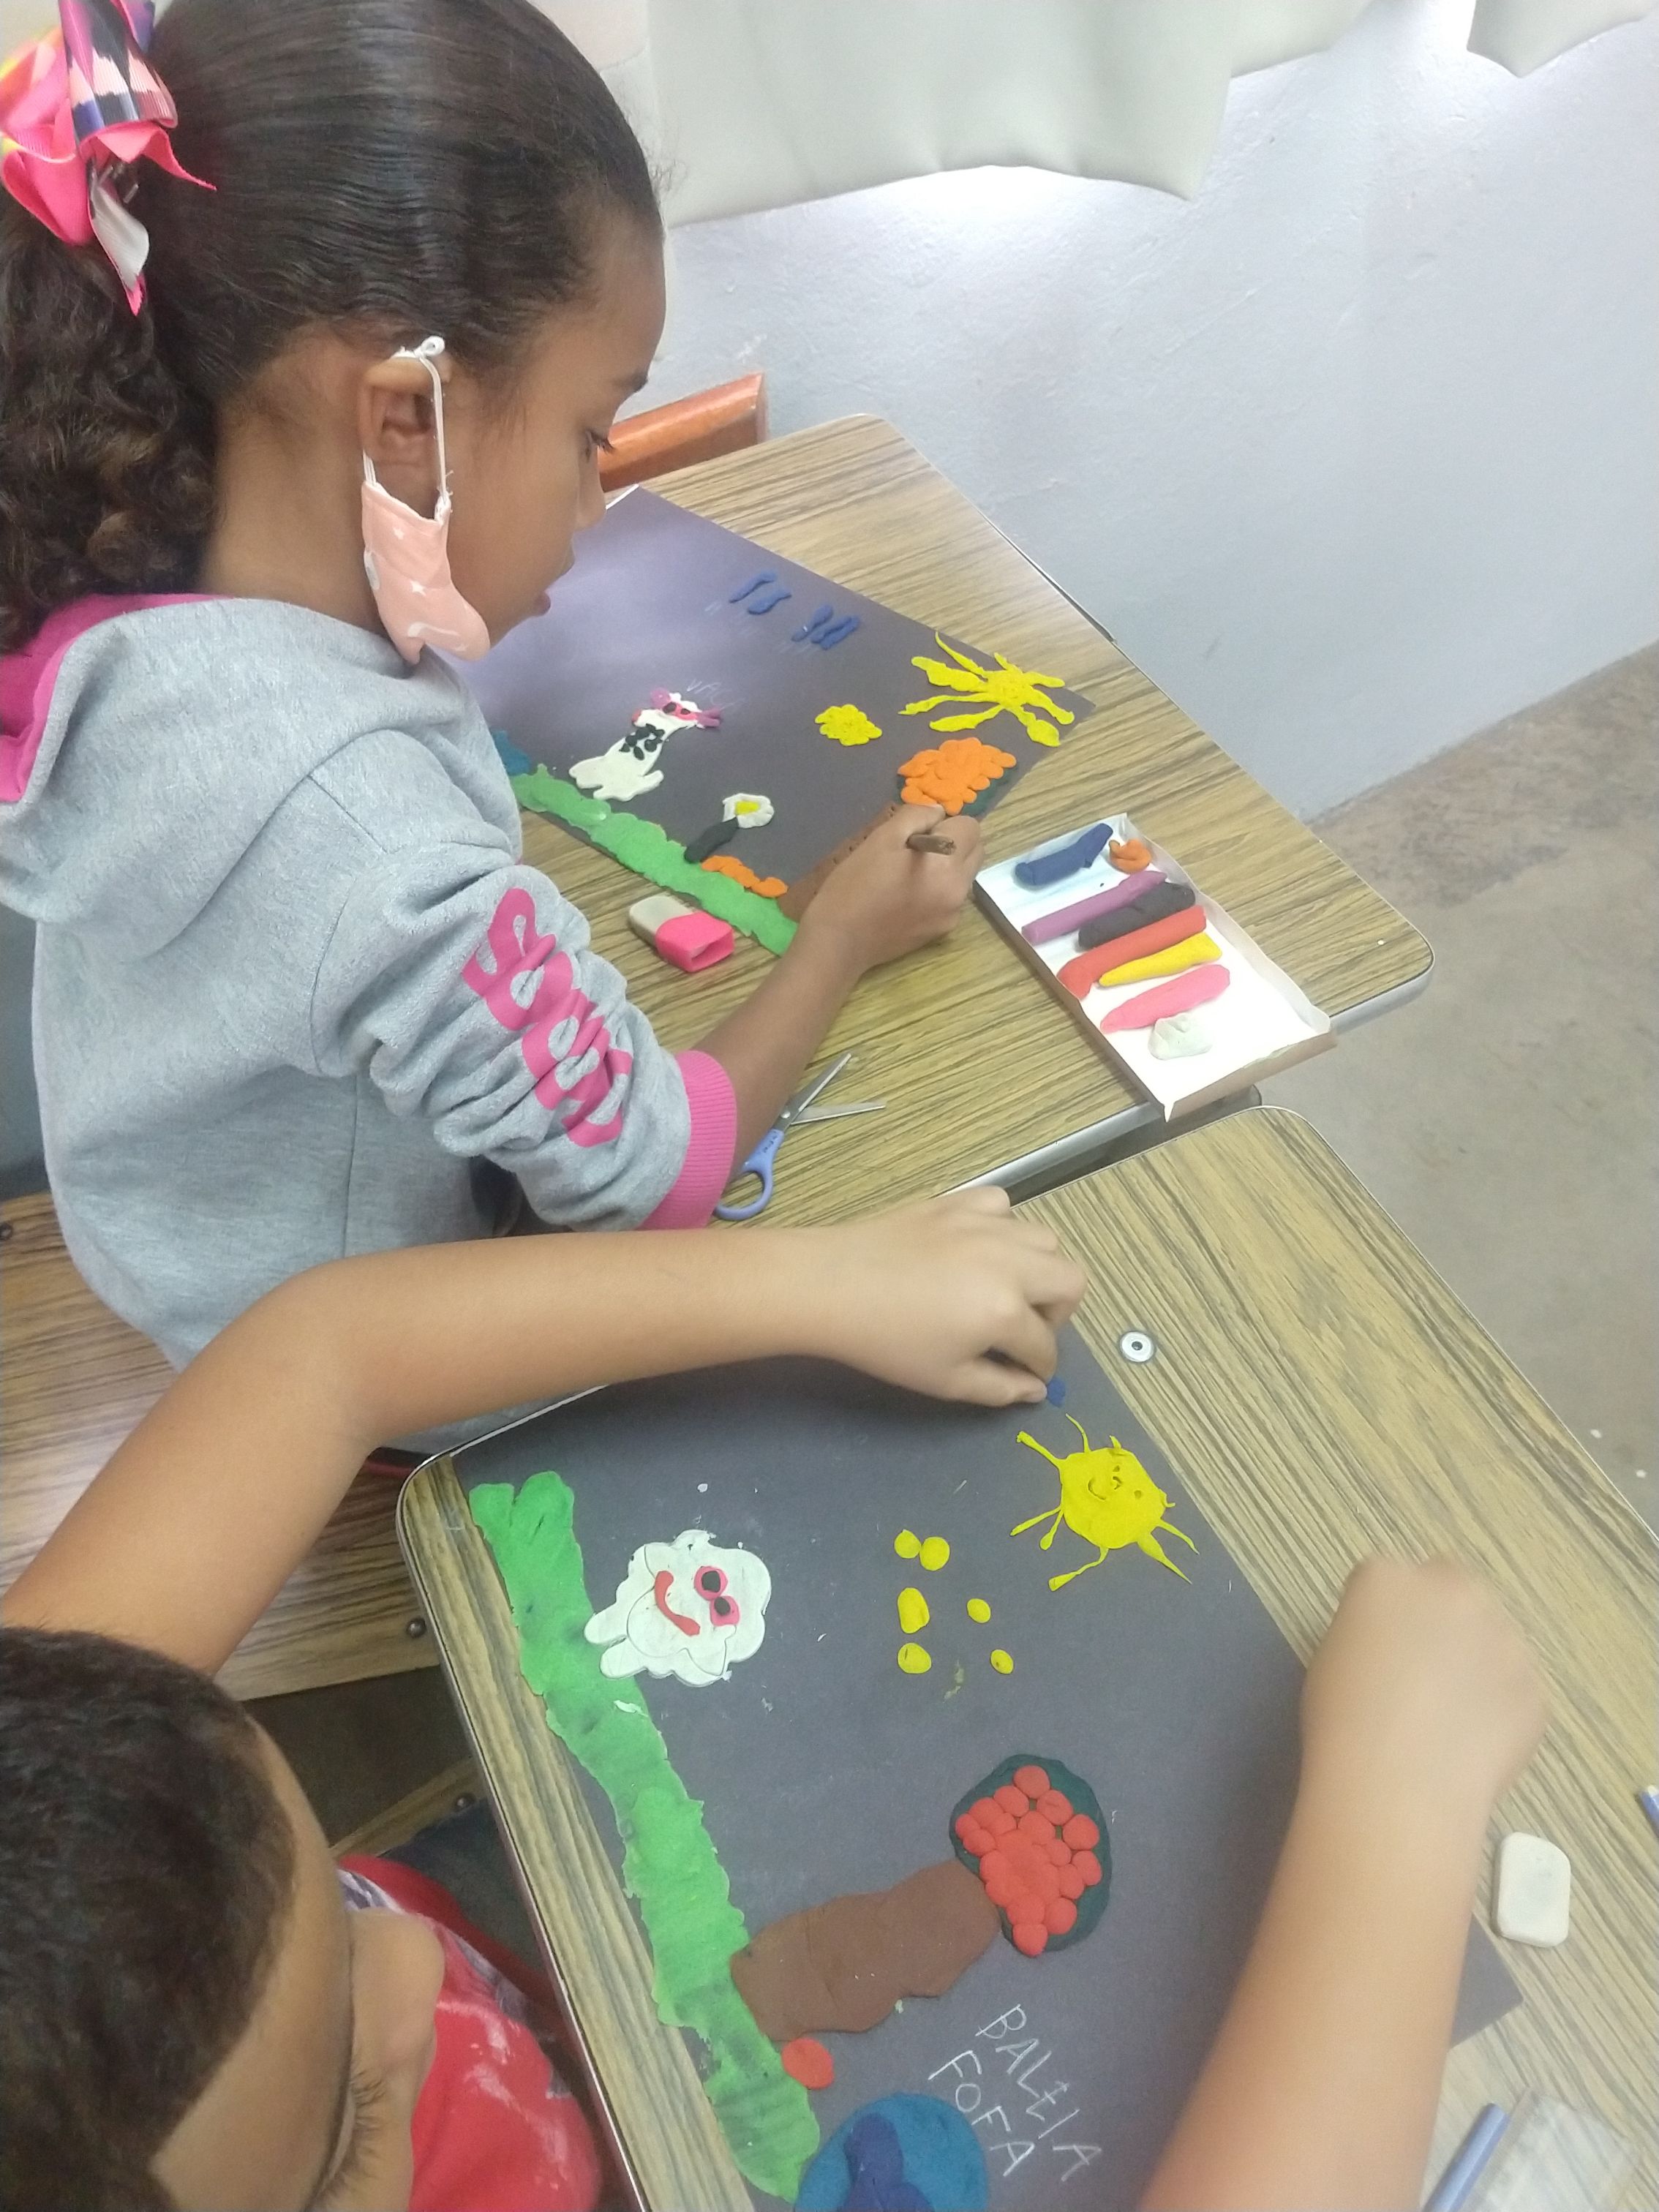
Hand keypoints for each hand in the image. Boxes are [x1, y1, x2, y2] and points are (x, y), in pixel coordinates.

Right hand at [796, 803, 983, 974]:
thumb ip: (916, 816)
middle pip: (975, 852)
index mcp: (947, 865)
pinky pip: (952, 898)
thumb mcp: (881, 838)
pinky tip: (908, 898)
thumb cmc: (855, 885)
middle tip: (915, 851)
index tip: (918, 833)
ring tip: (909, 876)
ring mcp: (953, 914)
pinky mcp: (943, 930)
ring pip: (964, 876)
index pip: (971, 828)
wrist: (839, 941)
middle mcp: (959, 890)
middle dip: (954, 843)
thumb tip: (938, 812)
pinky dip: (939, 891)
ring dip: (947, 868)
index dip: (946, 823)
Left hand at [796, 1187, 1085, 1404]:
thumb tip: (1035, 1389)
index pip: (1045, 1345)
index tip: (1025, 1373)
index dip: (1039, 1367)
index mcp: (1006, 1311)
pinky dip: (1002, 1226)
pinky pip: (1003, 1204)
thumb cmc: (886, 1342)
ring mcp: (985, 1225)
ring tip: (1005, 1287)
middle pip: (1071, 1280)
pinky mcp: (959, 1203)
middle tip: (1024, 1328)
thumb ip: (1000, 1388)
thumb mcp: (945, 1380)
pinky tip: (977, 1247)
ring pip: (1044, 1238)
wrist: (831, 1285)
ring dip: (1036, 1268)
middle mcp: (1008, 1261)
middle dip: (1057, 1313)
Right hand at [1301, 1557, 1545, 1825]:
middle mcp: (1453, 1592)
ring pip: (1494, 1638)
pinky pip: (1516, 1689)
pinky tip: (1472, 1744)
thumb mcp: (1335, 1655)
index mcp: (1389, 1578)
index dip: (1388, 1616)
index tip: (1382, 1649)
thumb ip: (1371, 1629)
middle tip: (1426, 1673)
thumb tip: (1396, 1647)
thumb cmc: (1344, 1722)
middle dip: (1446, 1620)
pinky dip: (1501, 1708)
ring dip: (1478, 1661)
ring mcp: (1503, 1638)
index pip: (1392, 1578)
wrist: (1398, 1786)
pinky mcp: (1535, 1687)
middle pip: (1456, 1587)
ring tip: (1451, 1718)